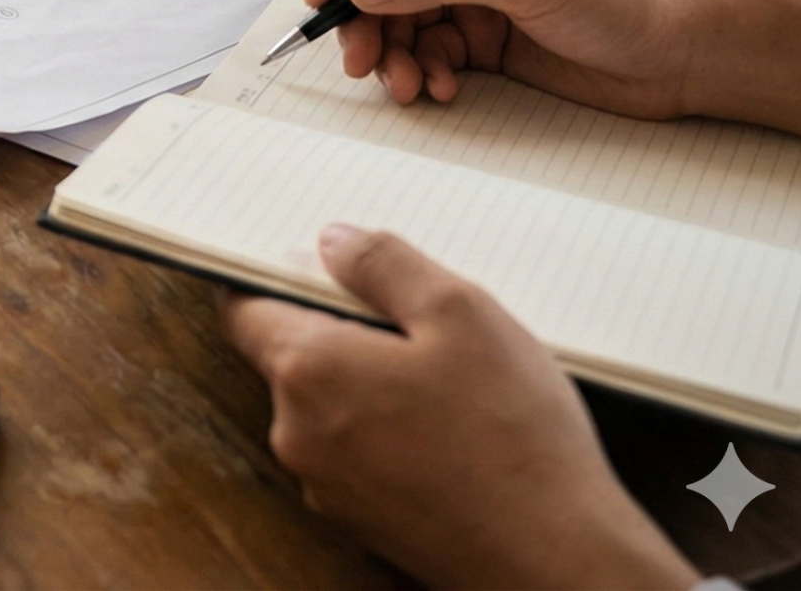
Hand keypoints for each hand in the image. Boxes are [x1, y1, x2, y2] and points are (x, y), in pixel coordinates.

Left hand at [222, 226, 695, 590]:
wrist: (556, 560)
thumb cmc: (514, 438)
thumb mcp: (462, 313)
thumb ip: (385, 265)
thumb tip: (332, 241)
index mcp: (307, 372)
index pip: (244, 309)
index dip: (275, 280)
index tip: (319, 267)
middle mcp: (297, 434)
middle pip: (293, 359)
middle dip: (344, 334)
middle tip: (422, 328)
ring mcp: (326, 486)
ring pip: (331, 410)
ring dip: (373, 388)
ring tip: (451, 387)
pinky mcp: (361, 522)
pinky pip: (359, 456)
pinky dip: (392, 436)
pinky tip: (454, 436)